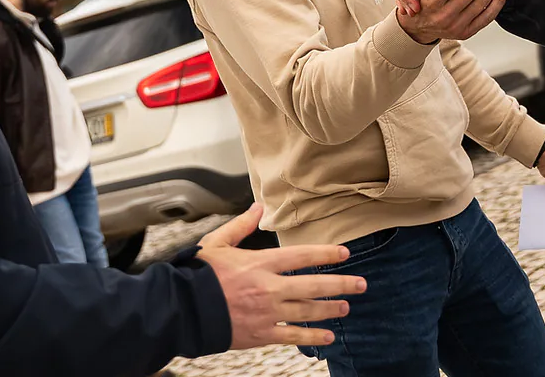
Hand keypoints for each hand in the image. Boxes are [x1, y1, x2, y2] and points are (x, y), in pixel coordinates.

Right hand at [196, 204, 366, 349]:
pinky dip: (312, 337)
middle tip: (361, 285)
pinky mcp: (261, 333)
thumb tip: (258, 207)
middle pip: (314, 284)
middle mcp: (269, 287)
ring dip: (330, 309)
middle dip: (341, 284)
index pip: (302, 255)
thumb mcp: (217, 243)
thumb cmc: (197, 275)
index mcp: (260, 263)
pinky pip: (293, 336)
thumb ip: (241, 226)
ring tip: (346, 308)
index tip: (344, 253)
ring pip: (308, 310)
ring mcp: (267, 312)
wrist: (184, 309)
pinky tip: (327, 337)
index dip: (326, 253)